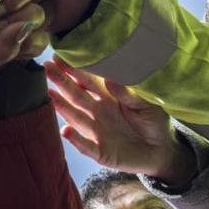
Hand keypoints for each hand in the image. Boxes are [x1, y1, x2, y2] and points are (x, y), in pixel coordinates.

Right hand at [45, 60, 195, 184]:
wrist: (162, 151)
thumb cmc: (154, 122)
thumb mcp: (147, 104)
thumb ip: (130, 94)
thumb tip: (110, 79)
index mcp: (109, 96)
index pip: (88, 81)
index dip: (74, 69)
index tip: (60, 57)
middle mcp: (98, 111)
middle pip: (76, 95)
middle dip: (61, 82)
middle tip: (46, 68)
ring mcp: (97, 131)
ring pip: (75, 117)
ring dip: (62, 106)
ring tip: (48, 94)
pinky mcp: (100, 151)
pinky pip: (86, 145)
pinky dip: (76, 139)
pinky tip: (65, 131)